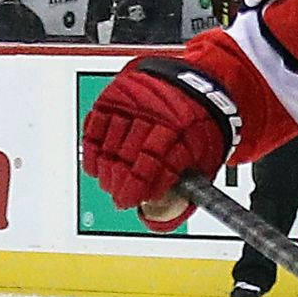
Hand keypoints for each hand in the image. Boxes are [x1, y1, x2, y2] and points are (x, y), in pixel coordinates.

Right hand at [81, 57, 238, 229]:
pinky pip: (94, 127)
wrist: (189, 84)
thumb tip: (165, 212)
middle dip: (122, 183)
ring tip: (110, 185)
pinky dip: (92, 152)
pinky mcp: (113, 98)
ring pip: (110, 143)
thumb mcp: (205, 153)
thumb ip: (187, 182)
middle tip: (121, 198)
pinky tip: (95, 167)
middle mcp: (156, 112)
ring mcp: (132, 104)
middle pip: (129, 155)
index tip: (135, 201)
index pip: (155, 162)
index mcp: (182, 127)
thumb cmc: (197, 124)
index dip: (141, 186)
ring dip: (107, 171)